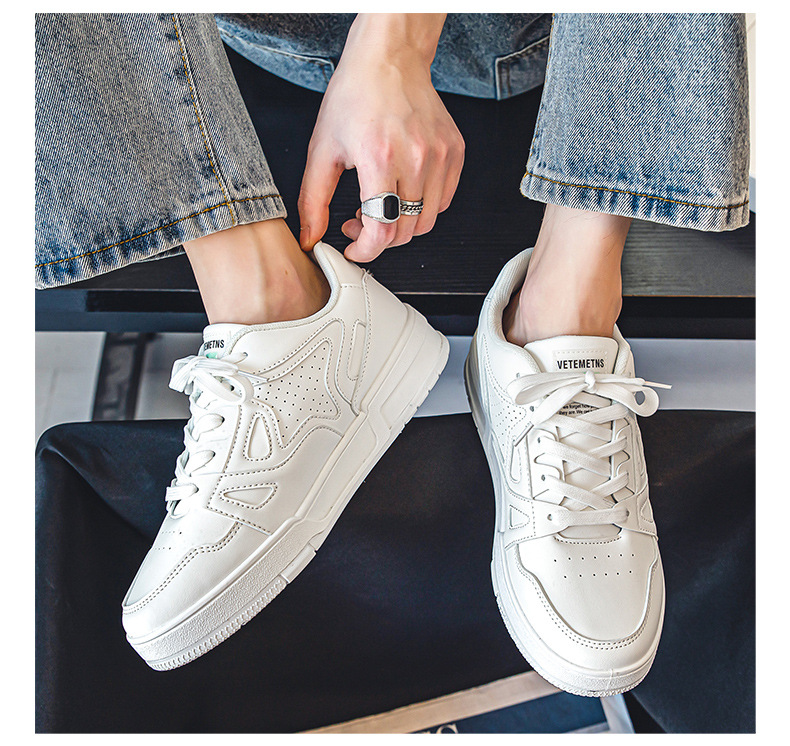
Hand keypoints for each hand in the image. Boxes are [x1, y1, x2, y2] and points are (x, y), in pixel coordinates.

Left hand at [298, 14, 464, 261]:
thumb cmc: (356, 95)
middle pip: (404, 231)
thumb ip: (313, 201)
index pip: (381, 230)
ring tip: (380, 204)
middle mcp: (416, 158)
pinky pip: (442, 202)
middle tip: (358, 220)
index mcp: (379, 157)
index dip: (365, 251)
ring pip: (426, 222)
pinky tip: (401, 190)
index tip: (354, 249)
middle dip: (378, 237)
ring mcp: (440, 156)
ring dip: (400, 225)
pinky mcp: (454, 153)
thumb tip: (310, 238)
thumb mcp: (322, 149)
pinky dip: (421, 207)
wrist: (389, 59)